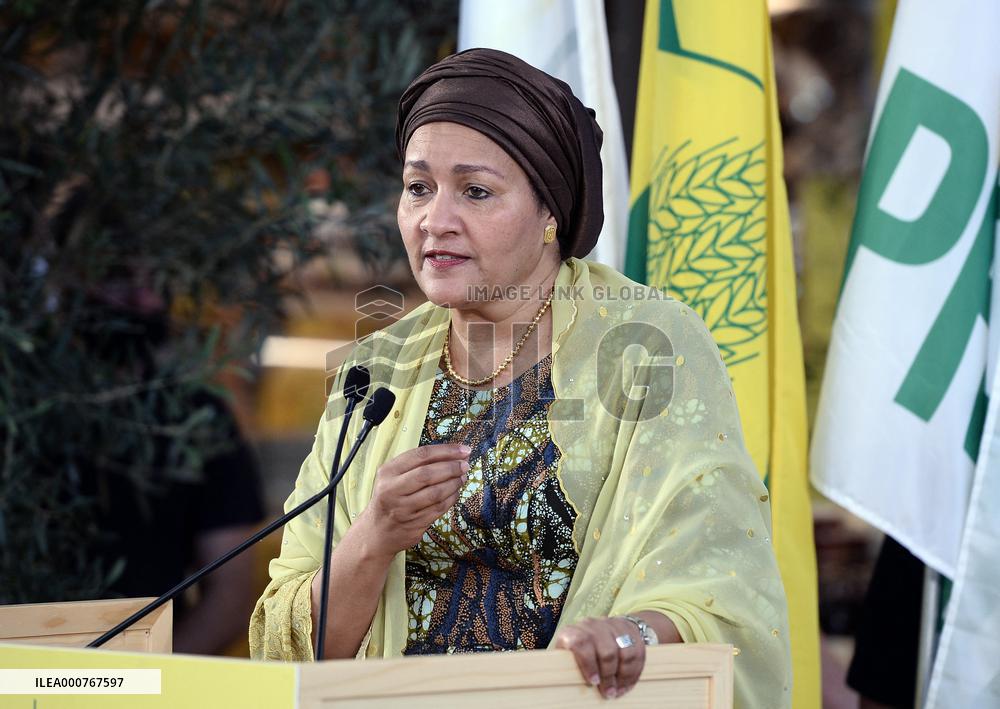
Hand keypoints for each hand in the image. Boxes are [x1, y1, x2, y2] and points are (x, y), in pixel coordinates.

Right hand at [360, 443, 469, 557]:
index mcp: (388, 472)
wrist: (377, 532)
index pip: (420, 455)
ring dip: (454, 483)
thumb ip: (418, 464)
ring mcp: (403, 509)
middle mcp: (392, 490)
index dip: (446, 451)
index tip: (463, 450)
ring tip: (462, 477)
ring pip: (436, 493)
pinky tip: (455, 492)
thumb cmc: (390, 498)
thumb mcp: (394, 477)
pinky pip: (439, 508)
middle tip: (465, 465)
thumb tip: (453, 454)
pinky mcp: (414, 524)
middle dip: (451, 468)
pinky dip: (451, 498)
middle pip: (428, 474)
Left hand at [554, 616, 645, 698]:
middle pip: (606, 651)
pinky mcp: (630, 631)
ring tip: (619, 691)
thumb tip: (564, 682)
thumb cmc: (580, 650)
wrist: (602, 627)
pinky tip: (628, 684)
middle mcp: (593, 626)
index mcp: (574, 631)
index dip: (588, 664)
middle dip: (608, 676)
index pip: (581, 643)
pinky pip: (636, 653)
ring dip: (623, 676)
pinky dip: (633, 672)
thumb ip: (567, 665)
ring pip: (624, 652)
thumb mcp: (568, 654)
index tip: (593, 682)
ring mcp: (613, 626)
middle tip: (608, 692)